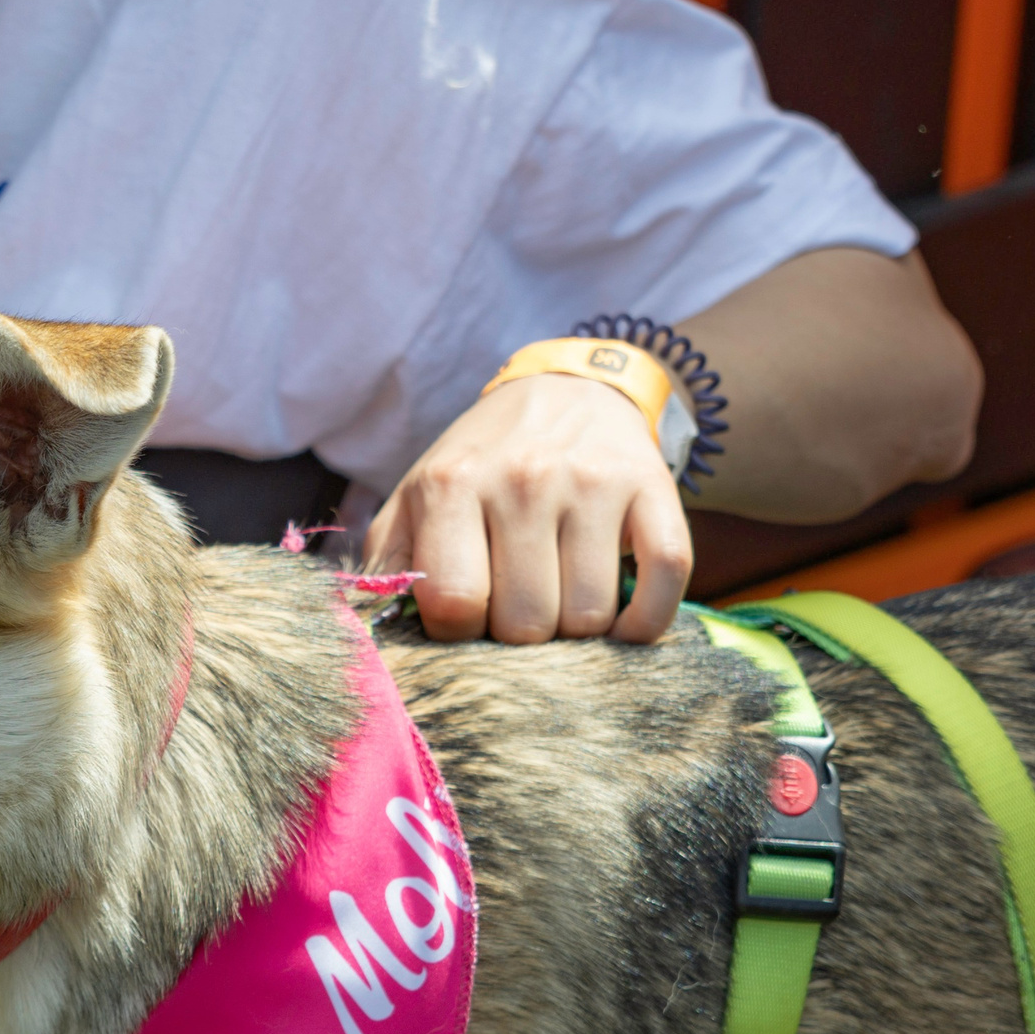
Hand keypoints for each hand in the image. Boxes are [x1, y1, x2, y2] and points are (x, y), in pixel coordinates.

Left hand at [364, 372, 693, 643]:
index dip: (461, 634)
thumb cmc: (479, 465)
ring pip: (590, 617)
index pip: (455, 604)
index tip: (469, 620)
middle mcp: (522, 478)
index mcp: (451, 485)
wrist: (567, 392)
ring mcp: (592, 482)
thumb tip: (370, 641)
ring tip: (562, 604)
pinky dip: (644, 624)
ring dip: (578, 635)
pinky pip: (665, 581)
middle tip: (519, 610)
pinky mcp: (653, 487)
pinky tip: (622, 622)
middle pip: (526, 621)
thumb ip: (386, 567)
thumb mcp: (416, 501)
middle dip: (520, 638)